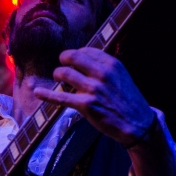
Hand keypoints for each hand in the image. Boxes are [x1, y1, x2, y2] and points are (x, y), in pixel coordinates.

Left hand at [33, 47, 154, 146]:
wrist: (137, 124)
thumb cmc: (128, 102)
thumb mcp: (121, 78)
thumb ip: (105, 68)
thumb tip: (85, 62)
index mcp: (112, 64)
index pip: (86, 51)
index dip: (76, 55)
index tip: (72, 60)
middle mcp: (102, 73)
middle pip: (72, 57)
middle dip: (63, 60)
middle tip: (61, 66)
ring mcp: (93, 89)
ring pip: (65, 74)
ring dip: (58, 75)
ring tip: (58, 79)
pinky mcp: (86, 105)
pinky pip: (61, 97)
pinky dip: (46, 94)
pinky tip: (37, 92)